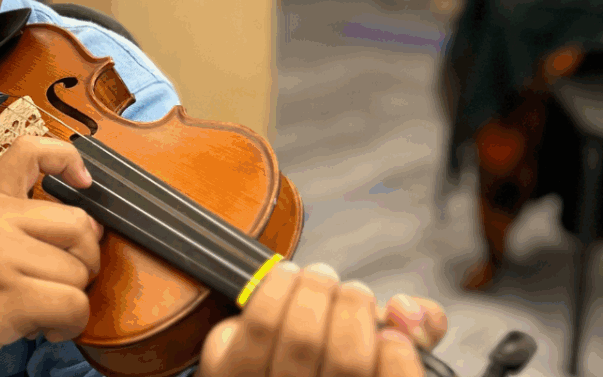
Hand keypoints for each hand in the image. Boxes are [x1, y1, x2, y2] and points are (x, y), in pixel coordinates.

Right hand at [0, 136, 102, 376]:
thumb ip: (21, 226)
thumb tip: (89, 230)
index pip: (30, 151)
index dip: (67, 158)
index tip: (84, 183)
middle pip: (79, 226)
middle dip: (85, 262)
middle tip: (62, 283)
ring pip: (78, 272)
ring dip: (71, 301)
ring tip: (41, 312)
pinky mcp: (7, 298)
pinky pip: (72, 304)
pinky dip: (70, 324)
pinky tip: (47, 329)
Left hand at [196, 262, 447, 376]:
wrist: (261, 370)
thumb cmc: (327, 360)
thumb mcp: (379, 351)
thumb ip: (416, 332)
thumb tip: (409, 309)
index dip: (399, 359)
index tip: (392, 333)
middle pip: (347, 361)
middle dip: (354, 308)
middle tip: (351, 289)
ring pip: (302, 338)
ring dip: (316, 292)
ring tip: (320, 277)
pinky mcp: (226, 374)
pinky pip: (258, 326)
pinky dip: (277, 290)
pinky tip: (287, 276)